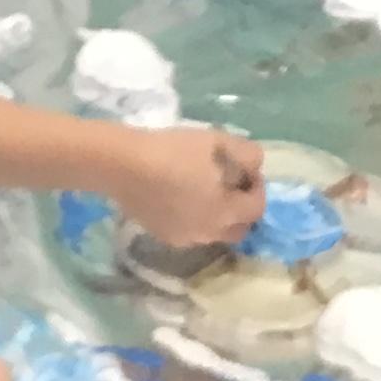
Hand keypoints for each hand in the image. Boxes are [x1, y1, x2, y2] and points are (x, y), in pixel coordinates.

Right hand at [112, 126, 265, 245]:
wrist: (122, 165)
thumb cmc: (174, 151)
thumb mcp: (218, 141)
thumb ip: (247, 154)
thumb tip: (254, 166)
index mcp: (226, 213)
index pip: (257, 208)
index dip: (257, 187)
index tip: (245, 169)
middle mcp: (208, 234)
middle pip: (239, 228)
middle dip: (241, 209)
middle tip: (230, 184)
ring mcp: (183, 239)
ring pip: (213, 233)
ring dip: (218, 216)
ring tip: (204, 190)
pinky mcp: (161, 236)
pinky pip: (190, 232)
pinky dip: (195, 219)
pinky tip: (180, 197)